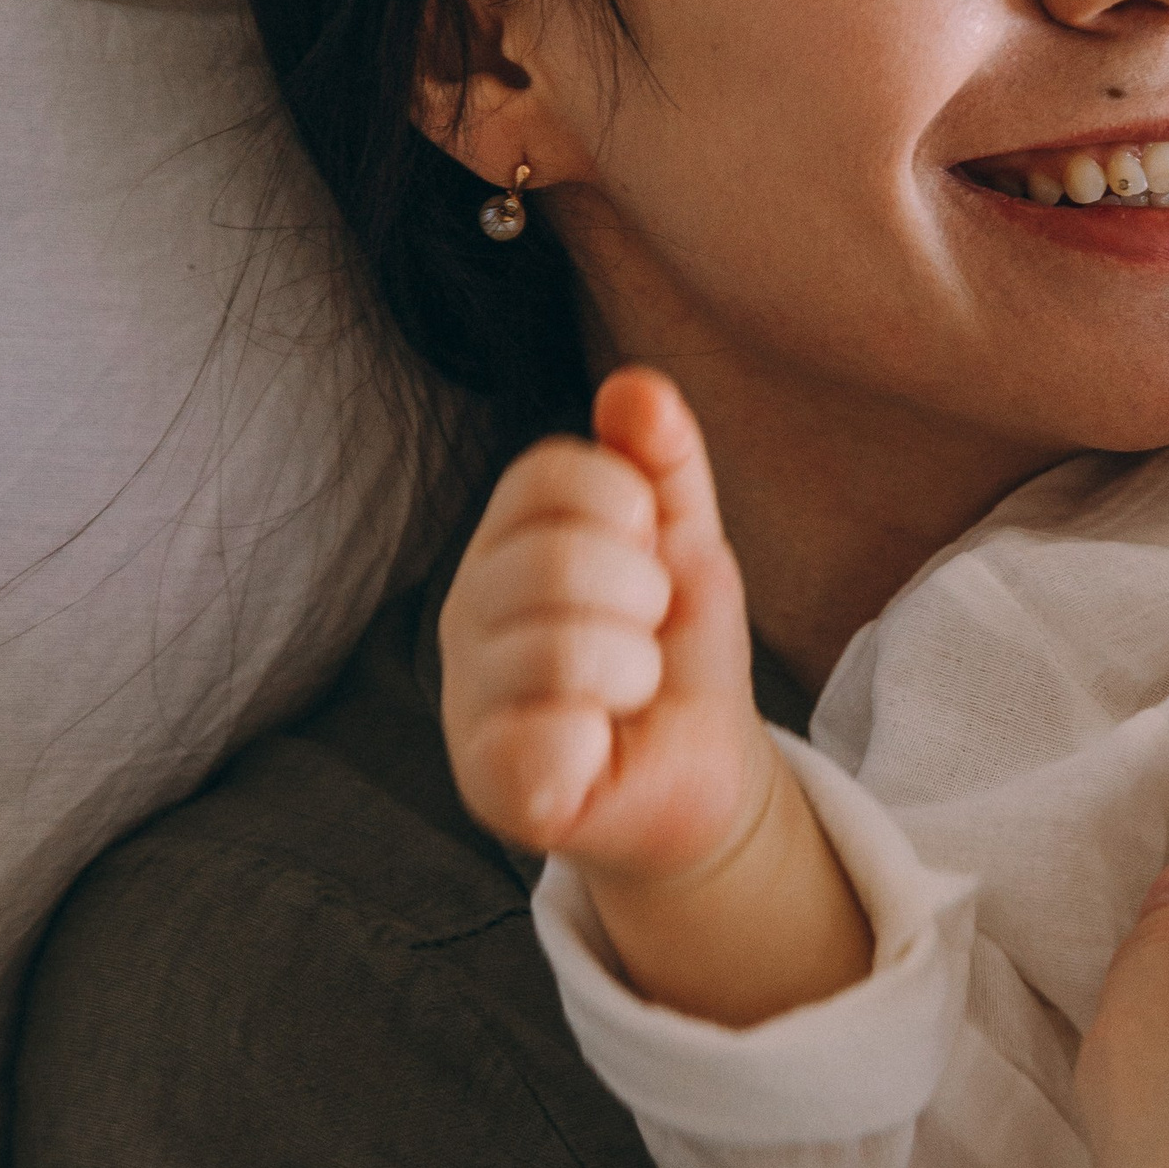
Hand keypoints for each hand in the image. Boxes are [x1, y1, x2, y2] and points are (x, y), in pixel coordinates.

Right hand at [439, 366, 774, 881]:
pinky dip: (597, 744)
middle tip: (647, 636)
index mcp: (506, 539)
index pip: (549, 472)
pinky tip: (597, 749)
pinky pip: (545, 741)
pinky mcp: (489, 782)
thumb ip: (663, 462)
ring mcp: (468, 696)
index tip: (649, 556)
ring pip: (562, 651)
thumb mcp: (684, 542)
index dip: (629, 508)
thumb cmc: (676, 648)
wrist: (701, 769)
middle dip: (644, 599)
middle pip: (558, 559)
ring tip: (629, 694)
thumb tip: (636, 385)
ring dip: (635, 674)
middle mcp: (467, 609)